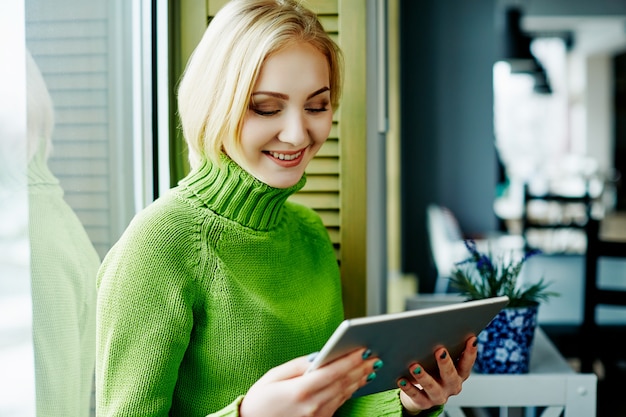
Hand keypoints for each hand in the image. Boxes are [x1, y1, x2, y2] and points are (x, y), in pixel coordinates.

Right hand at [239, 348, 381, 416]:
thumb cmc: (260, 399)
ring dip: (359, 379)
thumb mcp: (273, 376)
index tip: (364, 349)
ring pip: (344, 394)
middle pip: (343, 383)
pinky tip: (357, 382)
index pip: (333, 372)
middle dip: (360, 368)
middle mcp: (313, 405)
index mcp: (301, 390)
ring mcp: (318, 416)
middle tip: (375, 355)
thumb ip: (298, 365)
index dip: (350, 360)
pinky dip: (350, 391)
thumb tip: (318, 356)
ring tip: (371, 367)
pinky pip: (338, 403)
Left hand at [397, 335, 477, 414]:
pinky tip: (401, 379)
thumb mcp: (441, 362)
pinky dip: (408, 387)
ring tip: (414, 366)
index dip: (470, 352)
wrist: (421, 394)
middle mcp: (451, 386)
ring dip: (424, 376)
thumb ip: (444, 350)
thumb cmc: (433, 370)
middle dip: (445, 363)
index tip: (471, 339)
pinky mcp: (424, 403)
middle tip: (440, 350)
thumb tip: (439, 329)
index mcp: (459, 375)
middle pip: (450, 376)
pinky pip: (416, 396)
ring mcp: (438, 396)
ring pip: (432, 387)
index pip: (467, 364)